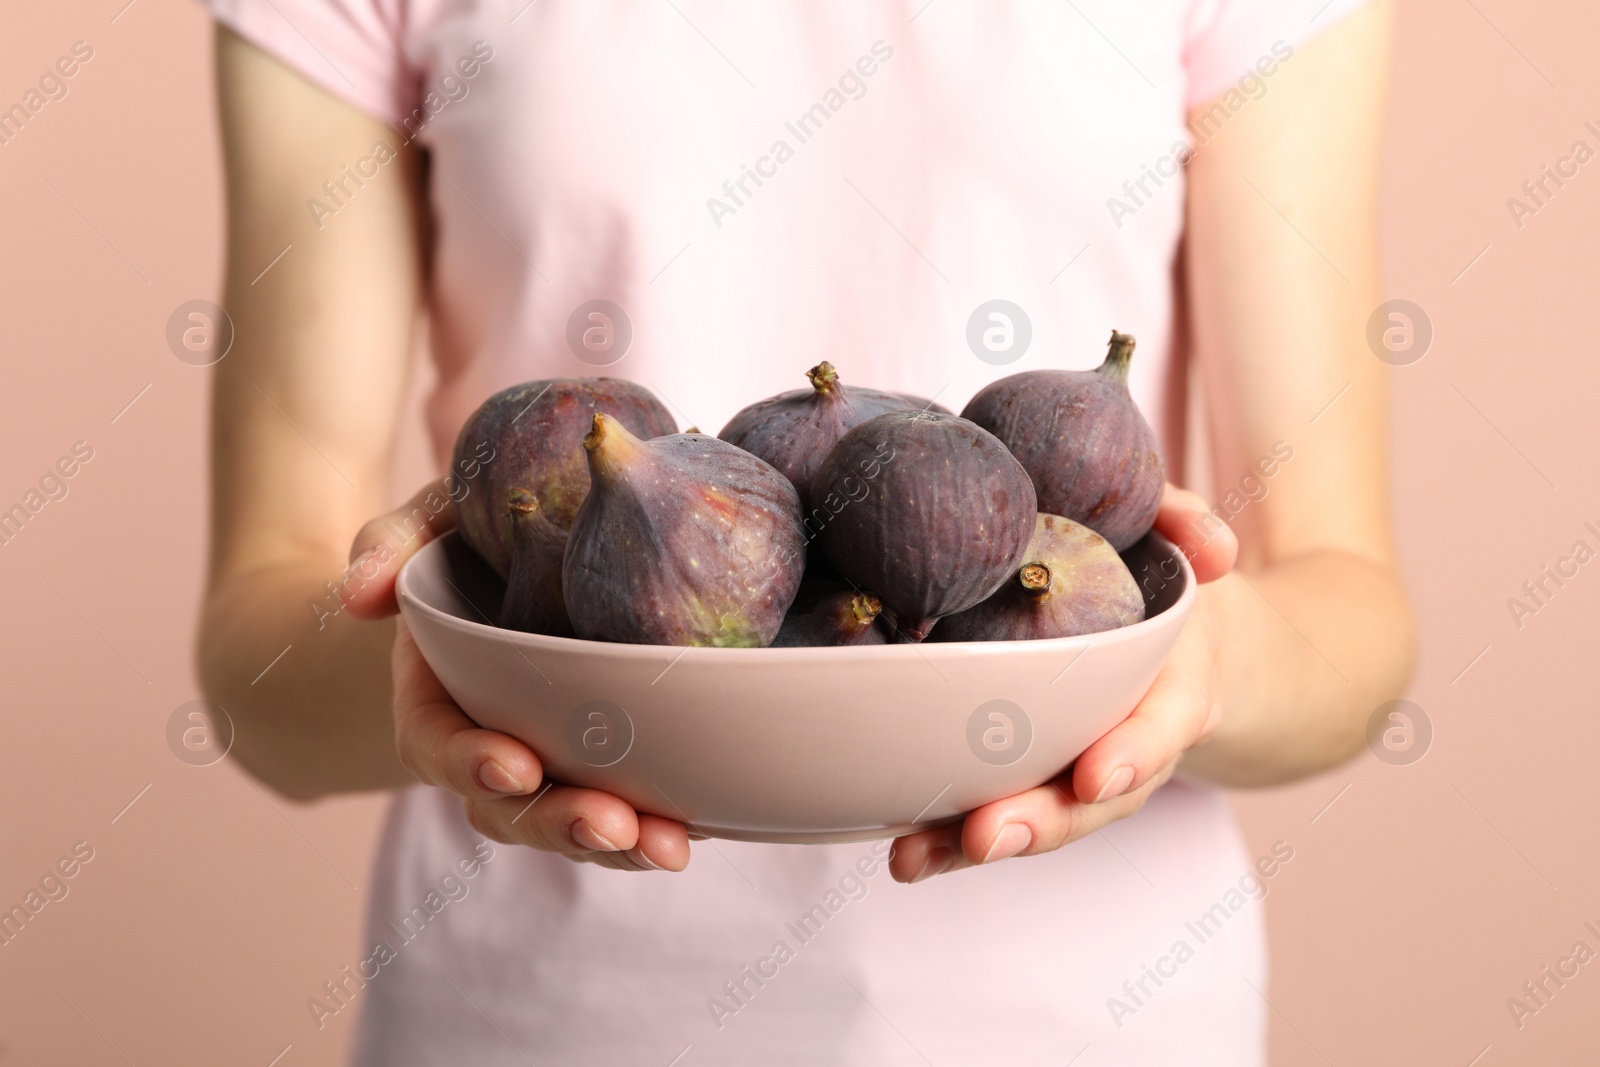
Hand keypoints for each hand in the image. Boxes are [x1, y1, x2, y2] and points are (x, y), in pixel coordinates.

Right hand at [343, 479, 690, 871]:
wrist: (531, 557)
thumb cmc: (477, 537)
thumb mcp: (434, 523)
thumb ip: (391, 542)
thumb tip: (360, 595)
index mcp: (432, 694)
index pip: (435, 743)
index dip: (470, 763)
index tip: (518, 767)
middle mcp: (484, 743)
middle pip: (507, 807)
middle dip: (558, 823)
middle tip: (613, 825)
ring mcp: (544, 762)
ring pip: (566, 822)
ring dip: (615, 844)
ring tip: (668, 846)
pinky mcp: (598, 765)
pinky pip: (619, 810)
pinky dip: (652, 826)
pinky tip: (700, 827)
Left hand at [887, 485, 1238, 882]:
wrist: (1176, 641)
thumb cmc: (1157, 578)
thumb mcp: (1174, 539)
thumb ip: (1186, 524)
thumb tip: (1214, 551)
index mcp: (1177, 687)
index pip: (1166, 725)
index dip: (1135, 752)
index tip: (1094, 775)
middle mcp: (1132, 746)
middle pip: (1096, 800)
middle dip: (1043, 821)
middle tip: (987, 835)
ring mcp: (1081, 772)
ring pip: (1043, 821)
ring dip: (977, 843)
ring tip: (915, 857)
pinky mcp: (1035, 780)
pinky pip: (999, 813)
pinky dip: (950, 840)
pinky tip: (903, 856)